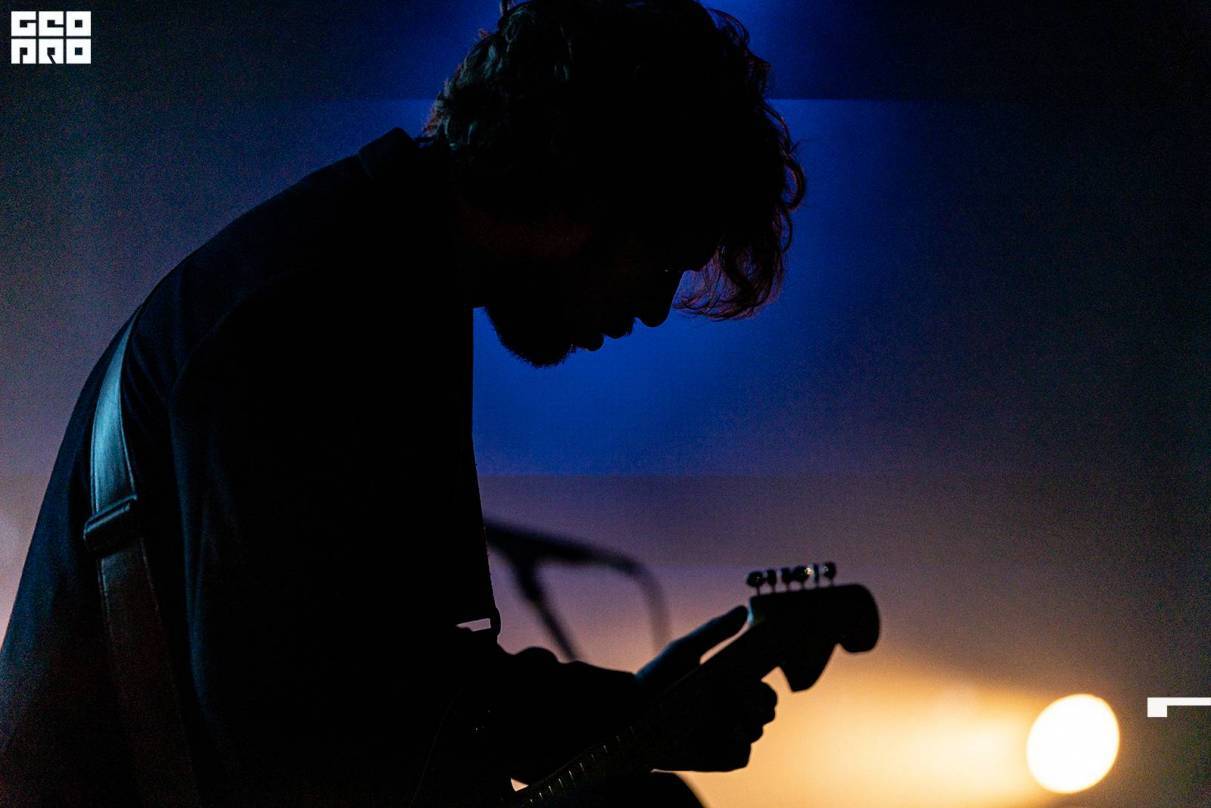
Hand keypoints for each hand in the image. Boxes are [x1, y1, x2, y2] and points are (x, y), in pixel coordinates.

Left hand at [635, 606, 776, 771]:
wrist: (630, 716)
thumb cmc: (656, 681)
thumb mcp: (686, 651)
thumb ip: (715, 631)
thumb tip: (742, 610)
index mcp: (728, 689)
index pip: (763, 689)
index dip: (767, 684)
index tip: (761, 674)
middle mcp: (730, 713)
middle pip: (767, 710)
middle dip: (762, 702)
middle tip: (743, 692)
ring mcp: (724, 736)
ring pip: (757, 730)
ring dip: (749, 719)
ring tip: (730, 708)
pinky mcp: (716, 758)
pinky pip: (742, 755)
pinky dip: (739, 744)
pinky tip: (727, 730)